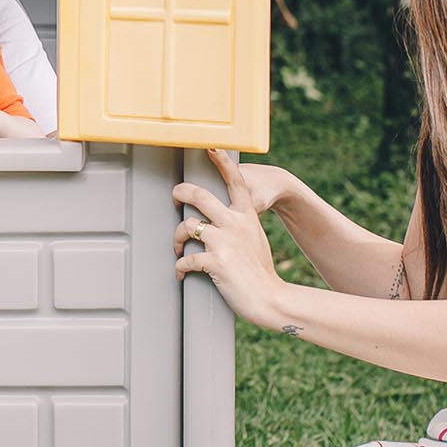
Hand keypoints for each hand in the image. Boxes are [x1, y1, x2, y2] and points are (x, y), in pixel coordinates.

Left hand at [173, 149, 284, 326]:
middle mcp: (235, 223)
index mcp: (247, 216)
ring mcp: (225, 241)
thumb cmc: (261, 273)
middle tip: (175, 195)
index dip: (223, 163)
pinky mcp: (215, 261)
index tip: (211, 147)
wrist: (271, 299)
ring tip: (176, 250)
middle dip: (181, 191)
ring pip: (186, 225)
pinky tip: (181, 273)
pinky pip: (186, 258)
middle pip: (200, 195)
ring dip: (176, 239)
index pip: (235, 182)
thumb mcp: (255, 239)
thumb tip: (219, 223)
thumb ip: (239, 226)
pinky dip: (180, 267)